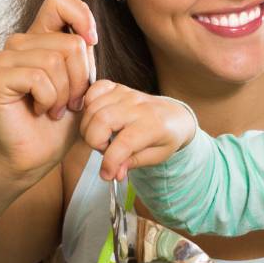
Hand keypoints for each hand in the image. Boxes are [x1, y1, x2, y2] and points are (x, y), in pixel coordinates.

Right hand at [0, 0, 97, 180]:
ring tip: (54, 109)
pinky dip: (49, 100)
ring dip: (65, 94)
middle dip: (81, 79)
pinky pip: (38, 78)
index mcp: (40, 38)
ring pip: (56, 61)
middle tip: (70, 102)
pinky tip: (40, 111)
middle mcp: (20, 43)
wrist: (36, 156)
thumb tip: (87, 36)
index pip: (59, 0)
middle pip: (71, 43)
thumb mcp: (82, 84)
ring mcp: (5, 59)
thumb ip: (83, 56)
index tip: (91, 42)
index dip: (82, 16)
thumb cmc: (59, 124)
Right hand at [78, 81, 196, 180]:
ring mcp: (127, 94)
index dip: (110, 162)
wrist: (175, 115)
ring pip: (93, 107)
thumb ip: (134, 163)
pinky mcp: (117, 87)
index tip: (106, 175)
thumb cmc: (166, 137)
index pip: (124, 143)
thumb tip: (115, 173)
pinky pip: (94, 90)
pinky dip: (88, 104)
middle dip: (94, 141)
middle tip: (105, 149)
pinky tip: (96, 117)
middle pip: (102, 120)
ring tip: (102, 137)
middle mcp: (138, 106)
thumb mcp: (157, 156)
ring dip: (89, 127)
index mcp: (153, 125)